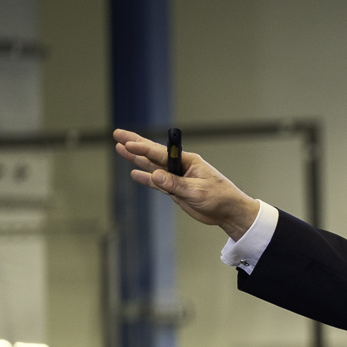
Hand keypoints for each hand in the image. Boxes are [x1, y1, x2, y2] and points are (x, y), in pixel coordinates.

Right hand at [114, 128, 259, 239]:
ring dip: (136, 159)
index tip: (128, 143)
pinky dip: (145, 178)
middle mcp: (180, 166)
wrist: (228, 212)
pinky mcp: (176, 190)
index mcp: (188, 161)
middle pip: (153, 154)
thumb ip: (175, 184)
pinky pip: (157, 183)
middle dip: (135, 144)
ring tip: (119, 148)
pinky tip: (134, 173)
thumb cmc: (220, 197)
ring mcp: (177, 178)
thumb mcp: (197, 191)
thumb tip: (155, 176)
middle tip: (117, 134)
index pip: (161, 153)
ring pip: (152, 167)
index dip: (143, 148)